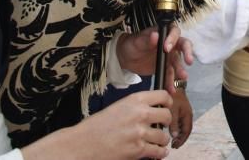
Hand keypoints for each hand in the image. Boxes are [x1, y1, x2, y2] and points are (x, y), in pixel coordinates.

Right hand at [54, 90, 174, 159]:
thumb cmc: (95, 127)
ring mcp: (140, 132)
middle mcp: (140, 114)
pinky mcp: (138, 150)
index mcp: (134, 100)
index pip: (162, 95)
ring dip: (162, 140)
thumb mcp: (117, 108)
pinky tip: (158, 152)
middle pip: (167, 116)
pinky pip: (158, 151)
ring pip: (164, 136)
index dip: (167, 102)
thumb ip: (135, 107)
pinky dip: (160, 153)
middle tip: (161, 126)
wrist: (81, 144)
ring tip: (158, 141)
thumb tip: (151, 110)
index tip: (167, 106)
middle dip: (166, 122)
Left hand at [116, 27, 194, 92]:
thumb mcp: (138, 41)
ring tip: (182, 77)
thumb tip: (155, 35)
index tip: (167, 48)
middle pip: (184, 46)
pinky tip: (171, 89)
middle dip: (187, 53)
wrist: (126, 58)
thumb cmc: (132, 44)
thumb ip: (147, 39)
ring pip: (178, 62)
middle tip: (189, 61)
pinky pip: (170, 75)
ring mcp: (169, 56)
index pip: (174, 32)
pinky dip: (171, 82)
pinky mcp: (165, 68)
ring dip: (181, 70)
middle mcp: (170, 43)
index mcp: (164, 33)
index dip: (173, 39)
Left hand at [168, 88, 193, 148]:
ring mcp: (183, 112)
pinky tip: (168, 130)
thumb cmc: (173, 96)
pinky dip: (174, 128)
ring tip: (170, 140)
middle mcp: (186, 114)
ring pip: (181, 126)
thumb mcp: (172, 110)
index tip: (175, 146)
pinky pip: (178, 122)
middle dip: (180, 138)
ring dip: (177, 134)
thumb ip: (174, 123)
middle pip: (185, 130)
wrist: (173, 82)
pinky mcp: (178, 109)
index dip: (182, 140)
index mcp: (187, 115)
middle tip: (173, 145)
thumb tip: (174, 135)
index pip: (187, 131)